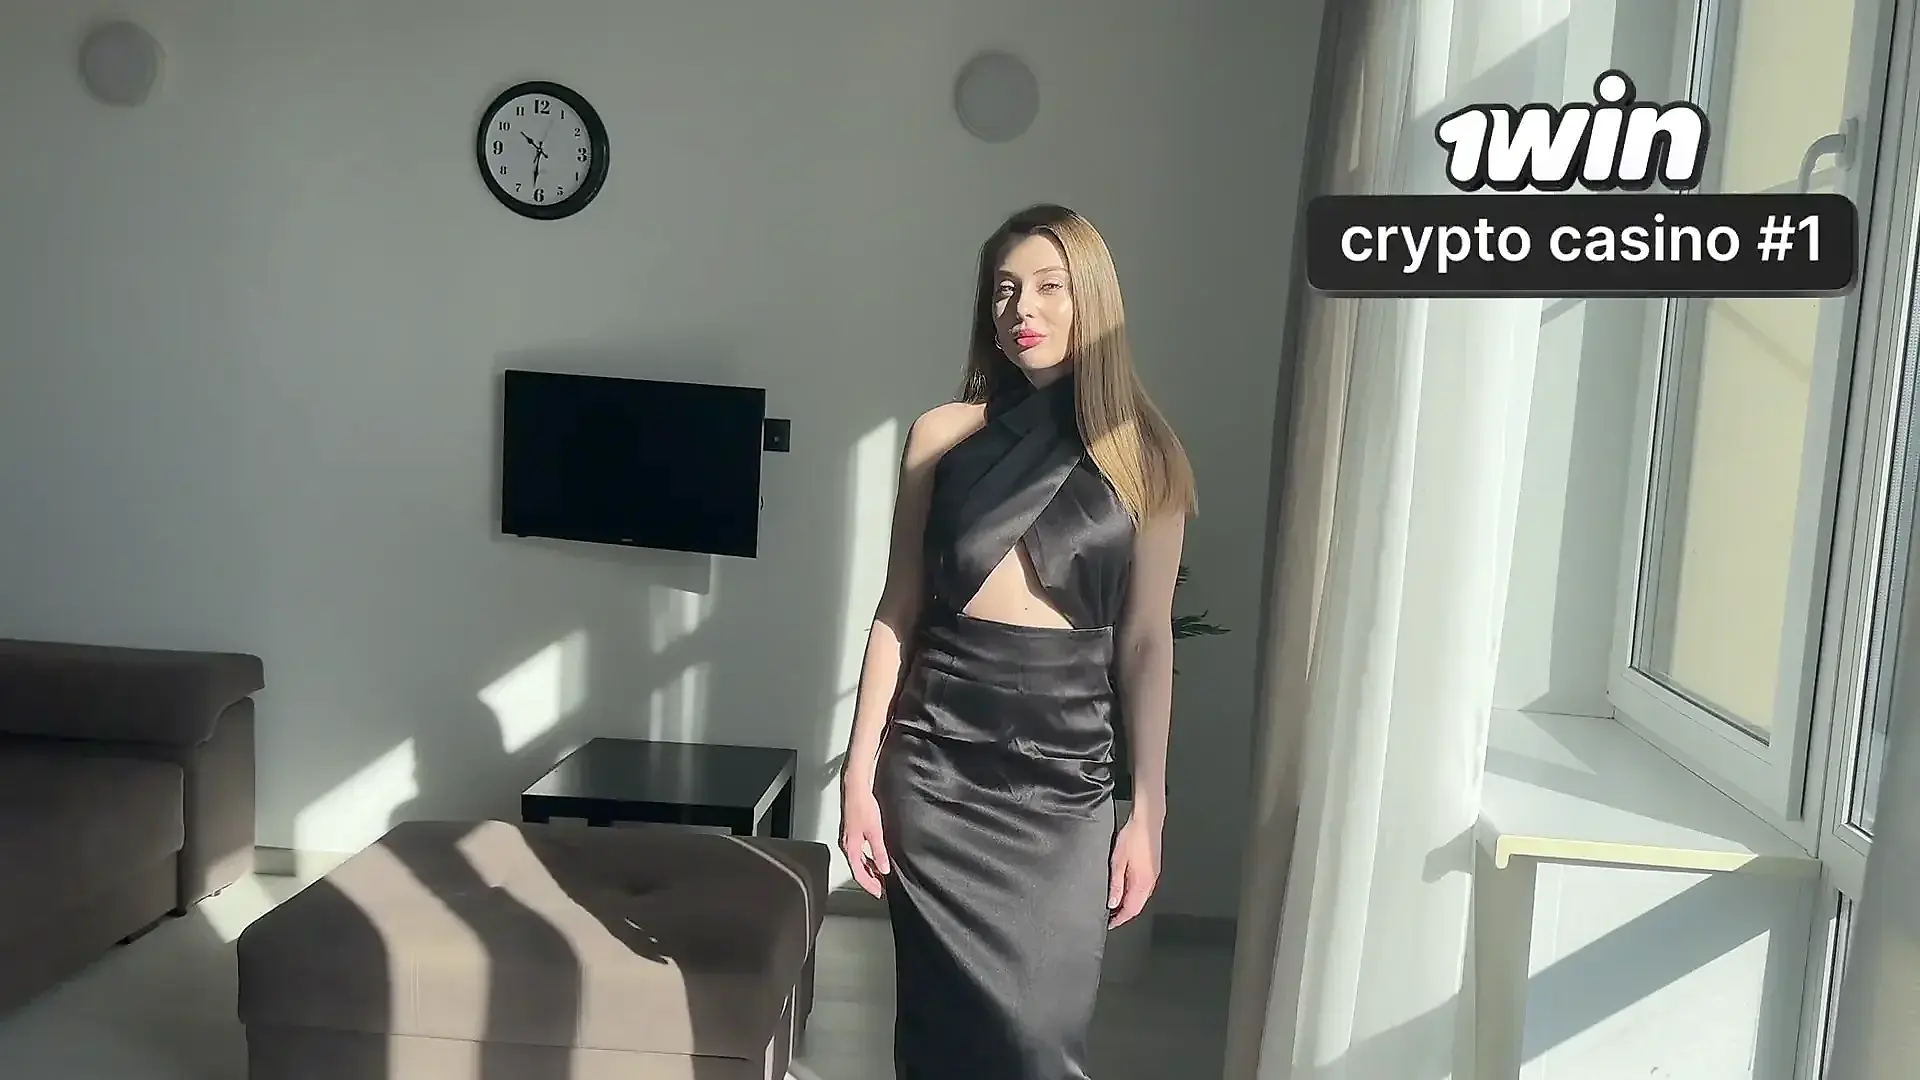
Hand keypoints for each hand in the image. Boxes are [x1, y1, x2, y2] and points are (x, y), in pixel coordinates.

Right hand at [839, 787, 890, 897]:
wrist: (856, 789)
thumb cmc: (862, 806)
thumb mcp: (875, 832)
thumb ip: (879, 852)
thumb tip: (884, 868)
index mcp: (851, 848)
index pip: (858, 873)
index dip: (869, 885)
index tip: (878, 893)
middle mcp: (848, 845)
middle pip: (858, 869)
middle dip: (869, 880)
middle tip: (881, 888)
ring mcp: (850, 839)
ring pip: (859, 861)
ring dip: (869, 870)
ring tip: (881, 876)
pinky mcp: (853, 832)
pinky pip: (860, 852)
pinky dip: (868, 859)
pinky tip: (876, 858)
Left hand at [1108, 808, 1161, 928]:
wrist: (1147, 820)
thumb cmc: (1132, 837)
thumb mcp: (1117, 862)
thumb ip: (1116, 885)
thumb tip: (1113, 904)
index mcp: (1142, 883)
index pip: (1131, 910)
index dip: (1119, 919)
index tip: (1109, 924)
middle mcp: (1150, 882)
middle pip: (1137, 906)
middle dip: (1124, 915)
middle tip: (1110, 918)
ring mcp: (1154, 876)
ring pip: (1141, 899)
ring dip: (1129, 905)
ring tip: (1115, 906)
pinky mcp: (1154, 869)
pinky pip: (1144, 889)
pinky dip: (1134, 895)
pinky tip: (1125, 891)